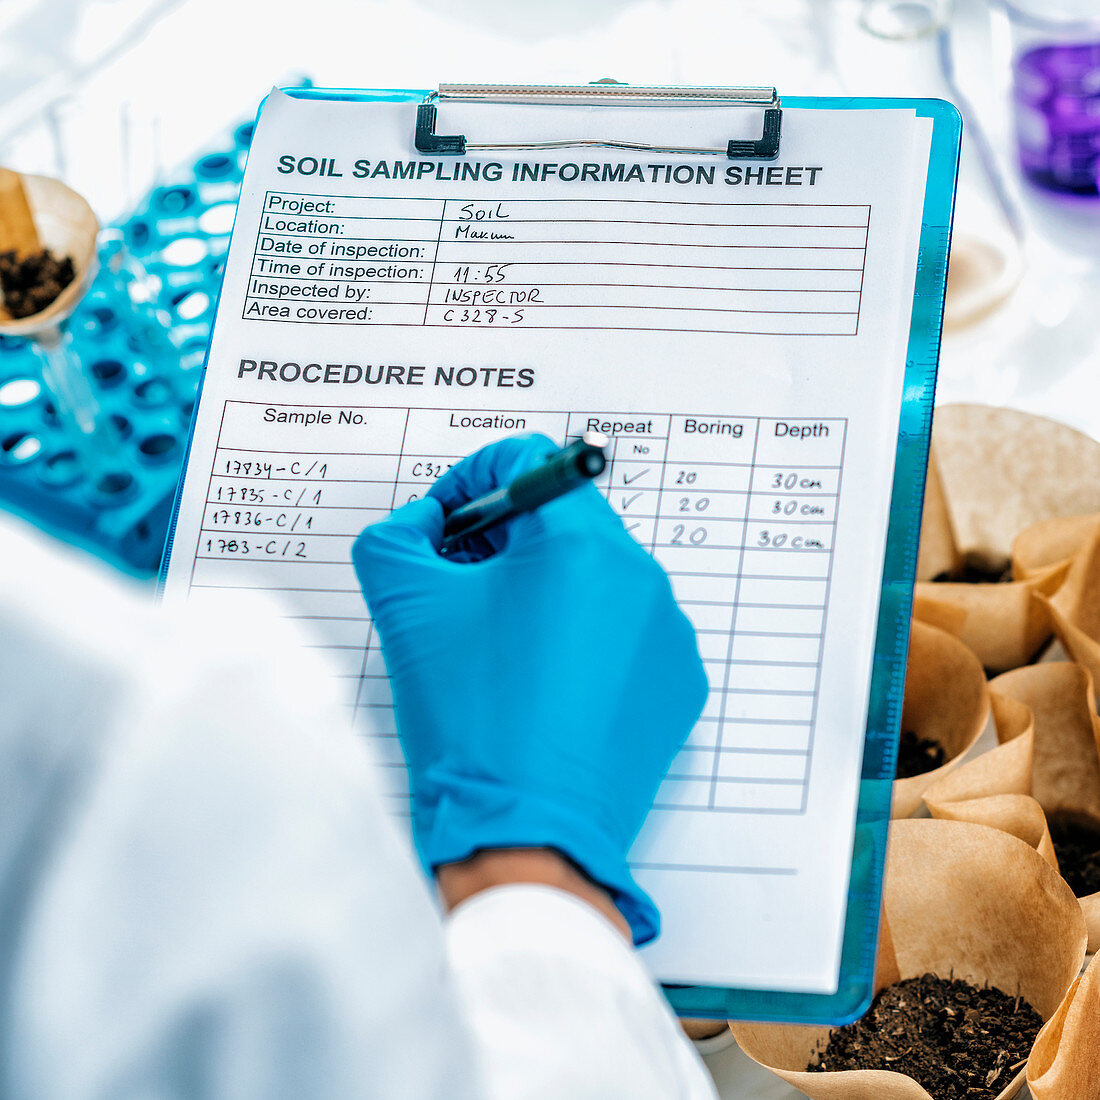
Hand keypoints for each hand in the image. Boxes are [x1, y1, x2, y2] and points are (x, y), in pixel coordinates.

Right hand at [352, 435, 706, 943]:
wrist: (527, 837)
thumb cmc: (472, 725)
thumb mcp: (406, 609)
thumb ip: (397, 536)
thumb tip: (420, 524)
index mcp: (582, 544)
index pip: (528, 462)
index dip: (469, 484)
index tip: (444, 530)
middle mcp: (642, 578)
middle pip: (564, 521)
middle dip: (505, 545)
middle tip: (461, 595)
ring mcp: (669, 634)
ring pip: (595, 579)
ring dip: (544, 594)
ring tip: (501, 653)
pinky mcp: (677, 684)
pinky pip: (625, 633)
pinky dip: (583, 642)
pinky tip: (544, 689)